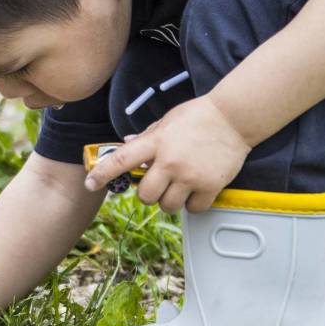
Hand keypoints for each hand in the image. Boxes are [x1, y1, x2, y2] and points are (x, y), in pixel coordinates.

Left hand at [85, 95, 250, 212]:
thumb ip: (148, 136)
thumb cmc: (200, 116)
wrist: (234, 118)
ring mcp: (190, 175)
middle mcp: (170, 161)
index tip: (90, 183)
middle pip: (145, 196)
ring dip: (170, 201)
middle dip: (149, 194)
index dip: (102, 173)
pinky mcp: (210, 186)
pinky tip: (197, 190)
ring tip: (180, 187)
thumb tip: (126, 144)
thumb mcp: (168, 120)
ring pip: (167, 206)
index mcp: (156, 142)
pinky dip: (193, 204)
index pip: (122, 160)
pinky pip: (193, 209)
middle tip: (159, 185)